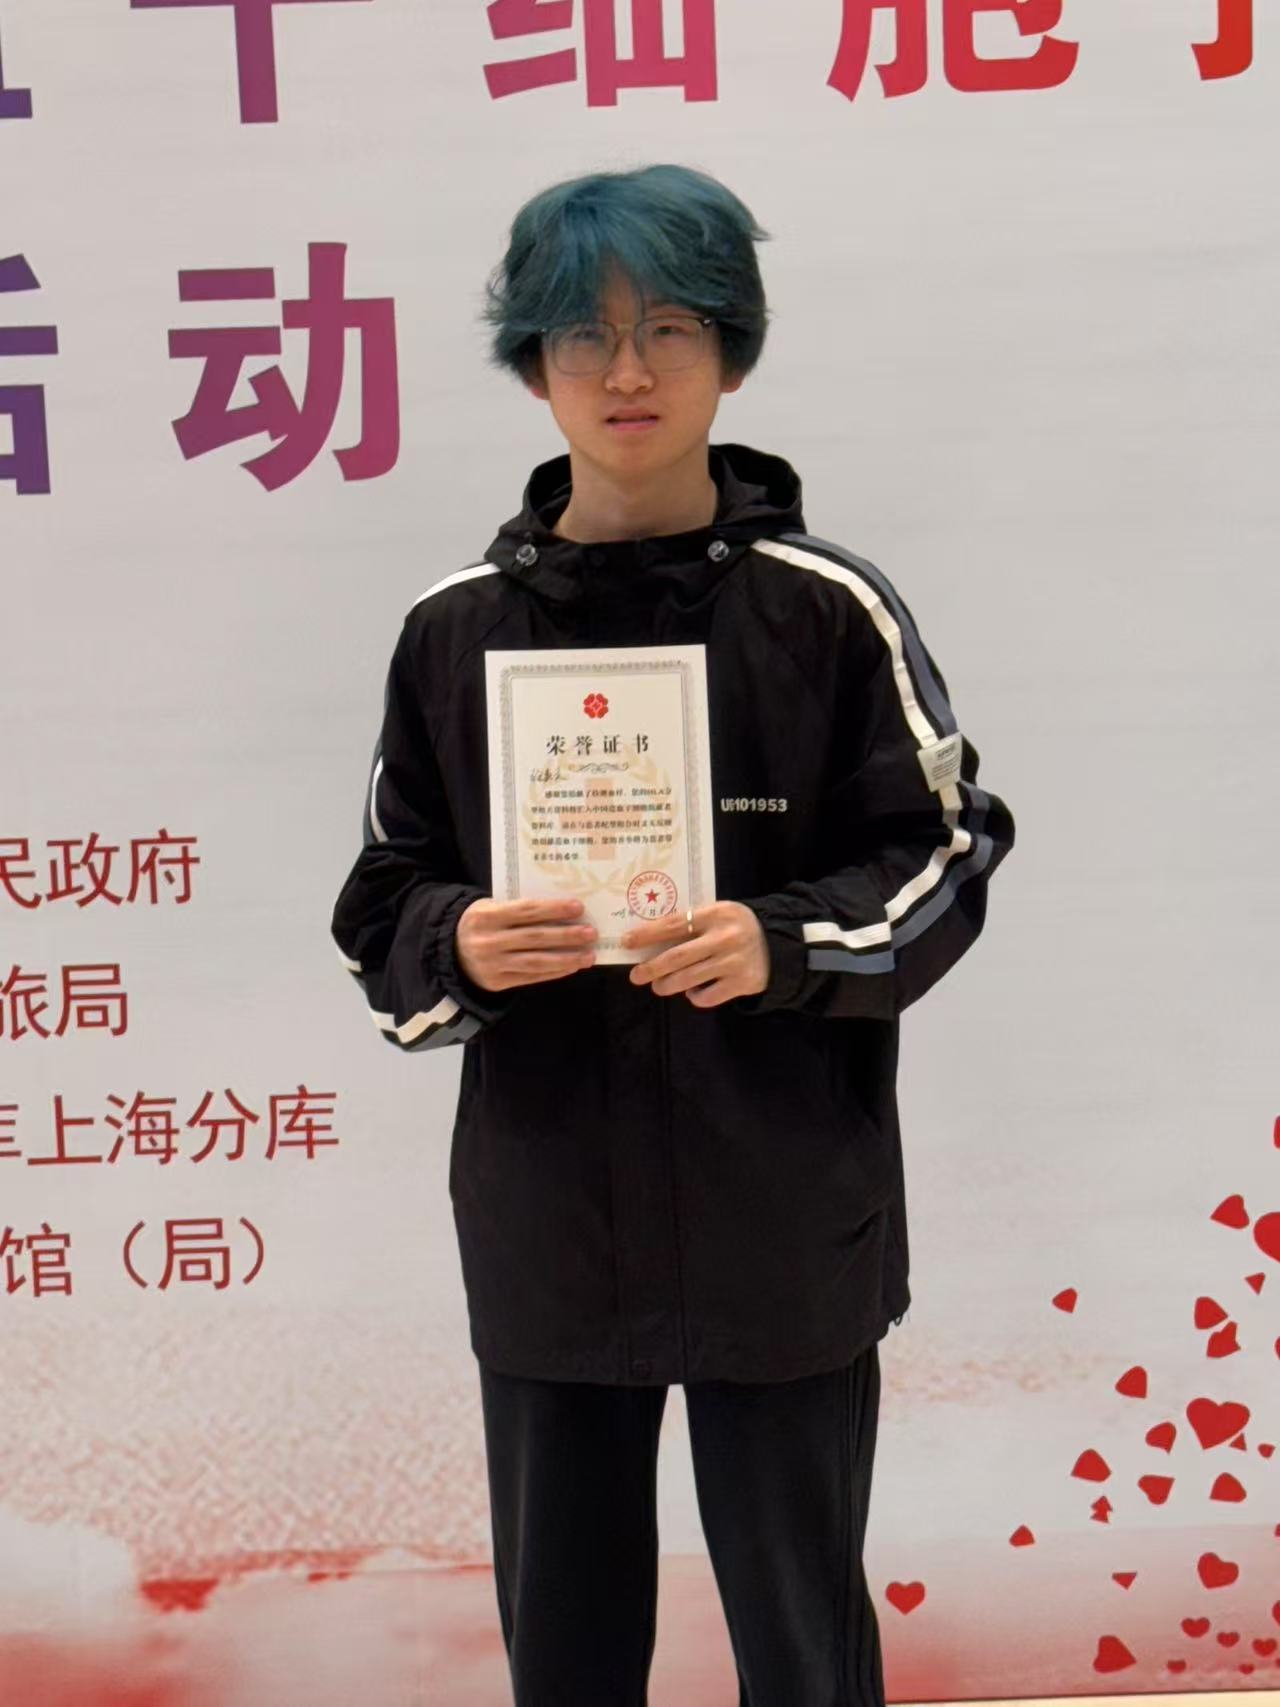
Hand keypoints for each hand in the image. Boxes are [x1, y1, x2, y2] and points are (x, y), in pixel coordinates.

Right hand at [456, 896, 596, 991]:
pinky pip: (531, 977)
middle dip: (566, 936)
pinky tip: (571, 966)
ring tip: (588, 955)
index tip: (578, 907)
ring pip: (536, 961)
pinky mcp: (497, 982)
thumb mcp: (490, 908)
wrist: (450, 951)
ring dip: (566, 959)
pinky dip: (554, 972)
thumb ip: (518, 909)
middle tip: (590, 933)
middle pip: (535, 938)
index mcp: (486, 916)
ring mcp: (493, 964)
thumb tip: (561, 910)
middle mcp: (489, 941)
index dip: (553, 909)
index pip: (526, 911)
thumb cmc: (480, 923)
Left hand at [622, 901, 769, 1008]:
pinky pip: (707, 996)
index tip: (628, 942)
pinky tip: (692, 991)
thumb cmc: (737, 927)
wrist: (778, 944)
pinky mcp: (742, 983)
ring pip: (689, 979)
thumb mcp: (718, 914)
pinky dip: (694, 996)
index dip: (648, 934)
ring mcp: (733, 963)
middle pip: (677, 957)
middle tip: (636, 975)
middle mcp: (724, 938)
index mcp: (716, 914)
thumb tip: (650, 939)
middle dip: (651, 968)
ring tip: (658, 986)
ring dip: (667, 985)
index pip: (674, 924)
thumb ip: (692, 922)